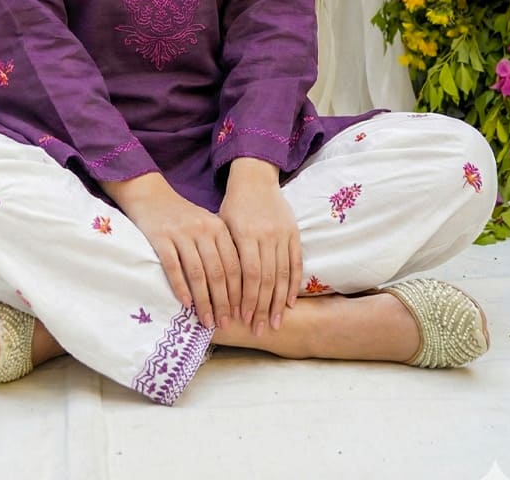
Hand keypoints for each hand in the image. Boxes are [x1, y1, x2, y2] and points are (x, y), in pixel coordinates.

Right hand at [101, 173, 241, 329]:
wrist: (151, 195)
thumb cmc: (182, 216)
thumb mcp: (207, 226)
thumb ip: (221, 250)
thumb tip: (237, 290)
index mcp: (219, 227)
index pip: (235, 265)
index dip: (240, 293)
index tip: (242, 314)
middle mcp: (203, 230)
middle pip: (219, 272)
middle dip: (224, 302)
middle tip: (226, 324)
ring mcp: (181, 233)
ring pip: (198, 274)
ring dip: (204, 301)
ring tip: (207, 321)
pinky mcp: (161, 238)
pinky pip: (173, 267)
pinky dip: (180, 287)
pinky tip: (186, 304)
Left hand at [219, 158, 301, 335]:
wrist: (256, 179)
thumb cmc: (233, 205)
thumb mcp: (222, 224)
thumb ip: (223, 254)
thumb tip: (214, 290)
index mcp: (245, 233)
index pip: (248, 274)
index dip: (246, 299)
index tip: (243, 320)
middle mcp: (266, 235)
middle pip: (266, 279)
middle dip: (262, 307)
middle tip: (258, 330)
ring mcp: (282, 234)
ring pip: (283, 274)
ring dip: (278, 302)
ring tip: (275, 323)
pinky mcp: (294, 233)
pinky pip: (296, 263)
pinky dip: (293, 285)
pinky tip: (289, 303)